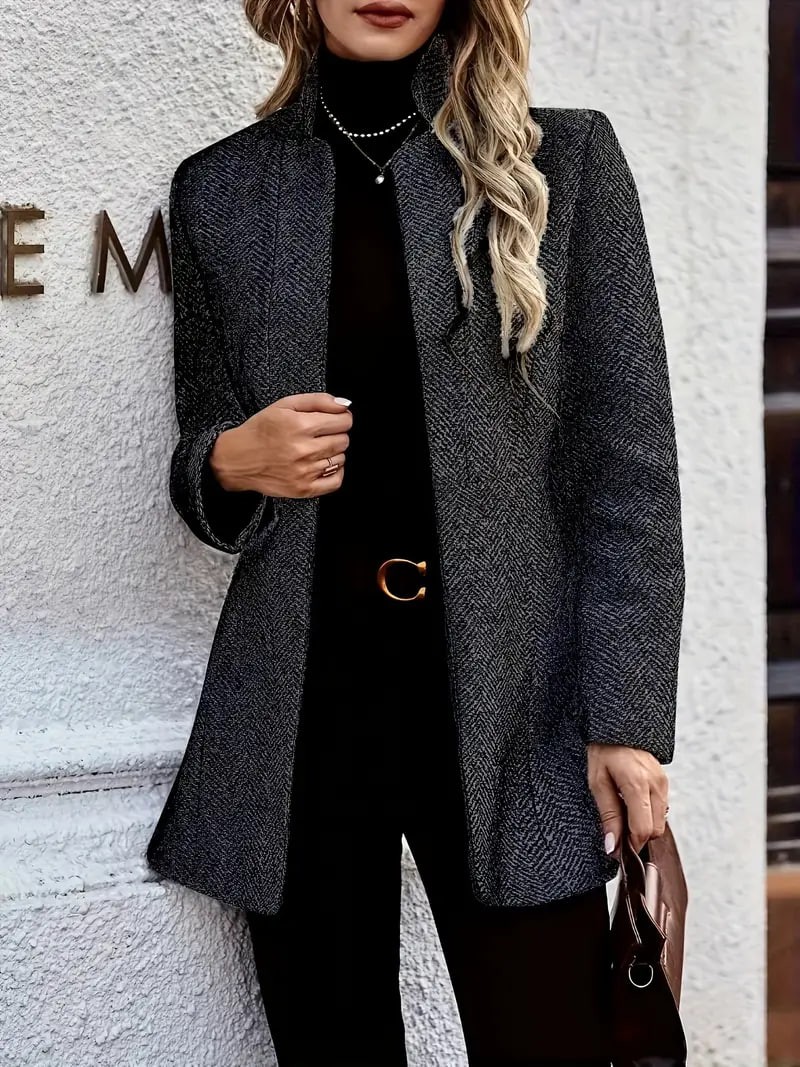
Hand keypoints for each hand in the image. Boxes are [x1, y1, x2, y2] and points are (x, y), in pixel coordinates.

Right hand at [209, 392, 352, 498]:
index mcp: (300, 425)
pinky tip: (321, 464)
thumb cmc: (260, 430)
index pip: (344, 421)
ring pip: (341, 459)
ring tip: (313, 449)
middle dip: (335, 434)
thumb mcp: (284, 405)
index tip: (332, 419)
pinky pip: (336, 481)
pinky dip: (334, 471)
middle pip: (344, 440)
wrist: (237, 459)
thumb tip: (345, 405)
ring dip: (332, 453)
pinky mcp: (303, 489)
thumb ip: (318, 400)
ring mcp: (304, 472)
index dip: (341, 418)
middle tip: (317, 434)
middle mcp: (303, 449)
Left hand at [587, 743, 669, 858]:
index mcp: (637, 784)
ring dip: (643, 826)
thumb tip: (612, 847)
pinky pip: (661, 809)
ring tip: (622, 814)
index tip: (618, 852)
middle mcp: (656, 784)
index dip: (631, 846)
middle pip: (655, 830)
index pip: (642, 829)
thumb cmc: (603, 751)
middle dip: (637, 837)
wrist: (618, 727)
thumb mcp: (597, 783)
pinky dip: (648, 815)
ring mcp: (663, 782)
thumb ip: (608, 815)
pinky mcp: (665, 781)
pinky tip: (631, 805)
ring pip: (660, 821)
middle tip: (617, 832)